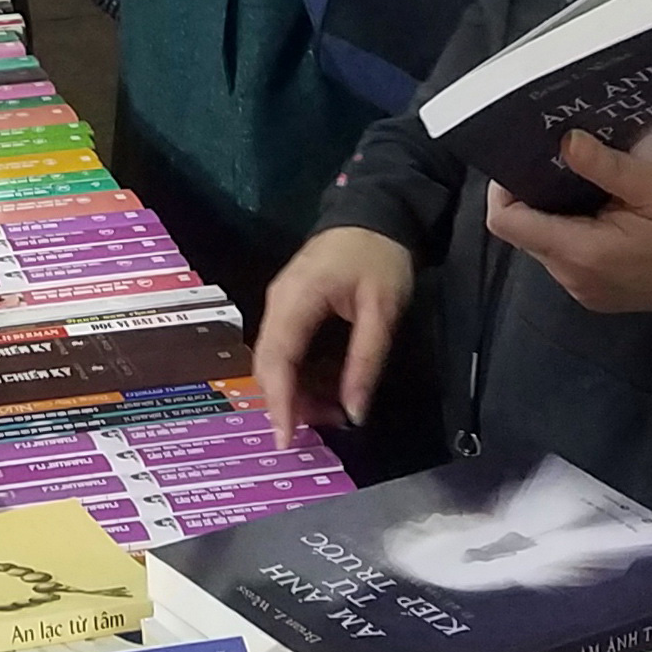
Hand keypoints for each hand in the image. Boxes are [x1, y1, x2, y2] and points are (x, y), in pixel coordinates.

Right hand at [256, 227, 414, 446]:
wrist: (375, 211)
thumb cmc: (379, 258)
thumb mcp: (382, 311)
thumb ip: (366, 361)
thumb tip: (354, 412)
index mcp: (295, 301)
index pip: (277, 361)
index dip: (279, 403)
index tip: (285, 440)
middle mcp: (278, 304)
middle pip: (269, 365)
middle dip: (289, 403)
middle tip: (321, 431)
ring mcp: (281, 304)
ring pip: (276, 361)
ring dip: (297, 392)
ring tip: (332, 414)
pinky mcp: (290, 307)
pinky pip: (286, 350)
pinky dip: (301, 376)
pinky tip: (326, 391)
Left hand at [484, 131, 651, 313]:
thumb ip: (607, 166)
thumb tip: (566, 141)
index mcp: (581, 252)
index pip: (507, 222)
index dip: (505, 188)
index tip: (522, 158)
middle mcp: (573, 278)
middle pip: (525, 230)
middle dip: (534, 194)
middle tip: (558, 159)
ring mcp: (584, 290)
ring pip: (545, 243)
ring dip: (555, 213)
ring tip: (581, 180)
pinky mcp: (596, 293)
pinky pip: (566, 257)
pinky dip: (572, 231)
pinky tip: (598, 208)